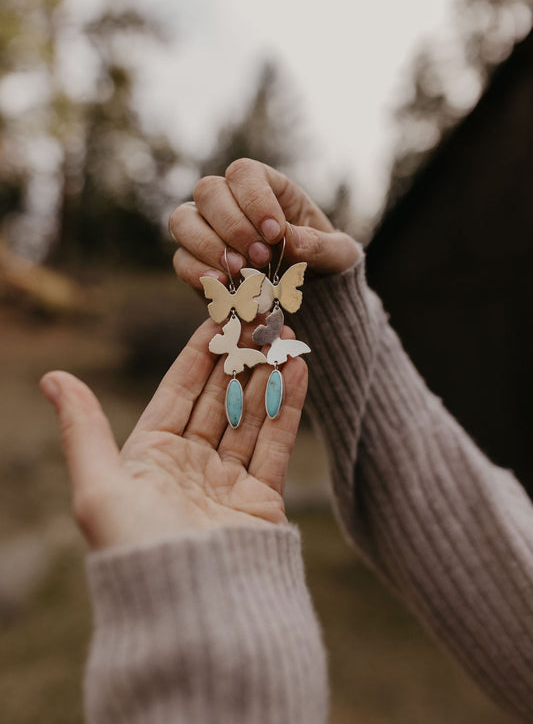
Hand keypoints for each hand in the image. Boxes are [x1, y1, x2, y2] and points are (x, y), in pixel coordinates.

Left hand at [40, 319, 306, 549]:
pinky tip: (297, 368)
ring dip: (266, 374)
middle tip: (258, 318)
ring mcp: (227, 482)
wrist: (192, 614)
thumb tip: (52, 378)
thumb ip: (83, 428)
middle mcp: (188, 466)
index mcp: (149, 458)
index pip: (177, 392)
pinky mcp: (261, 500)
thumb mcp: (98, 487)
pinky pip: (276, 442)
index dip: (197, 354)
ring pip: (250, 414)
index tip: (217, 317)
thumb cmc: (136, 550)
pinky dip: (287, 405)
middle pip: (218, 398)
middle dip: (237, 357)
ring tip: (283, 334)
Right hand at [169, 158, 358, 289]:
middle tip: (261, 257)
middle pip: (208, 191)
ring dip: (208, 245)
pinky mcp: (197, 263)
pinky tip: (222, 286)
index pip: (244, 173)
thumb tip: (287, 239)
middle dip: (232, 225)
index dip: (254, 199)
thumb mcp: (337, 254)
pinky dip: (197, 272)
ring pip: (184, 220)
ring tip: (240, 272)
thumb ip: (318, 245)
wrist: (311, 299)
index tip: (275, 233)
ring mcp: (207, 230)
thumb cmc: (324, 263)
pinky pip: (181, 259)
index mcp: (266, 187)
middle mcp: (229, 201)